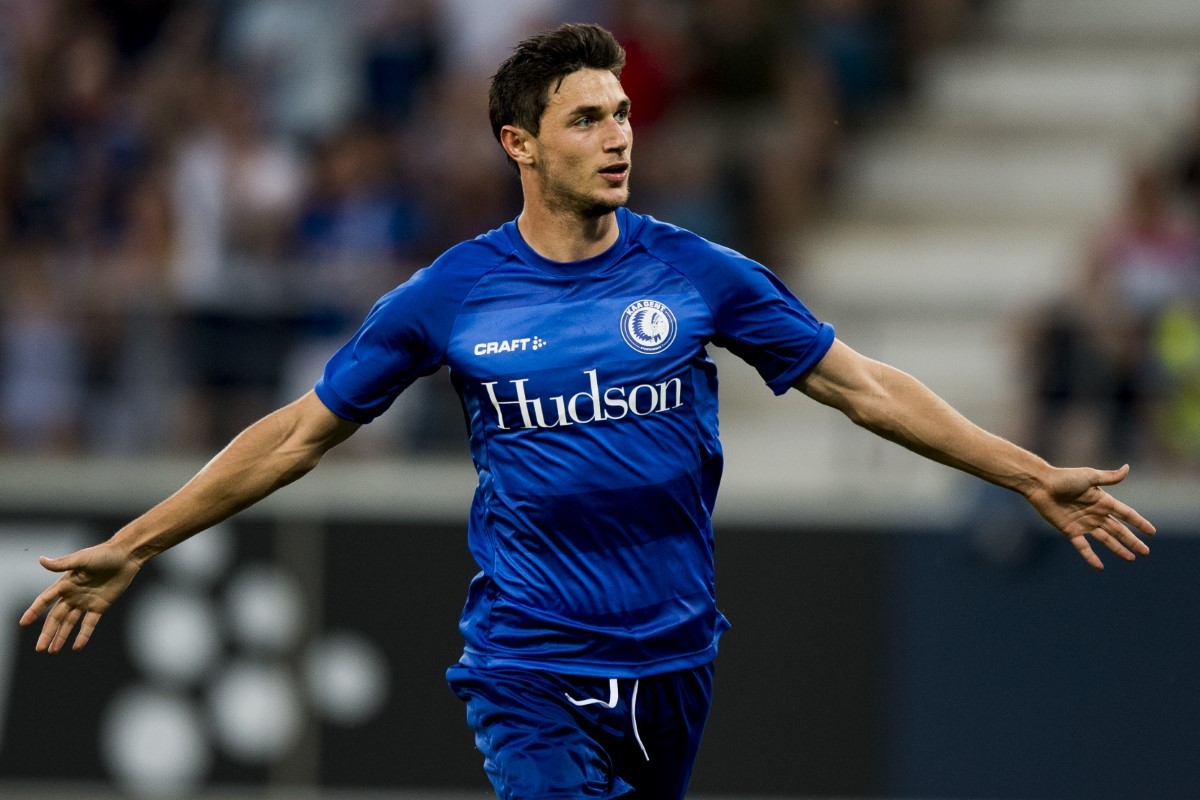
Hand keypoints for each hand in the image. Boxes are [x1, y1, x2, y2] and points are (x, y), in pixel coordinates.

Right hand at [19, 542, 141, 652]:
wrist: (126, 556)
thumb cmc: (103, 554)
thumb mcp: (81, 559)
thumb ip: (62, 564)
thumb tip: (41, 560)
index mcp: (65, 584)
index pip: (45, 600)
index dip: (34, 611)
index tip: (23, 623)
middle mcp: (73, 595)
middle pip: (56, 617)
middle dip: (47, 632)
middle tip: (39, 648)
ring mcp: (86, 602)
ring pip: (69, 623)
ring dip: (61, 636)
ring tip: (52, 650)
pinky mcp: (100, 606)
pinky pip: (89, 624)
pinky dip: (83, 635)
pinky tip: (77, 647)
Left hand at [1024, 464, 1155, 569]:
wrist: (1041, 485)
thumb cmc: (1064, 477)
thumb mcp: (1089, 476)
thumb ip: (1108, 477)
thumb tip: (1127, 468)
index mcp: (1103, 501)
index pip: (1126, 514)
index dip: (1139, 523)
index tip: (1151, 532)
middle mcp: (1096, 514)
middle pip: (1119, 530)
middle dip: (1132, 541)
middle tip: (1145, 552)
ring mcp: (1084, 523)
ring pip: (1105, 539)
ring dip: (1118, 549)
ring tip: (1131, 558)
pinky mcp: (1070, 530)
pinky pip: (1083, 546)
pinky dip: (1090, 557)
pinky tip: (1099, 567)